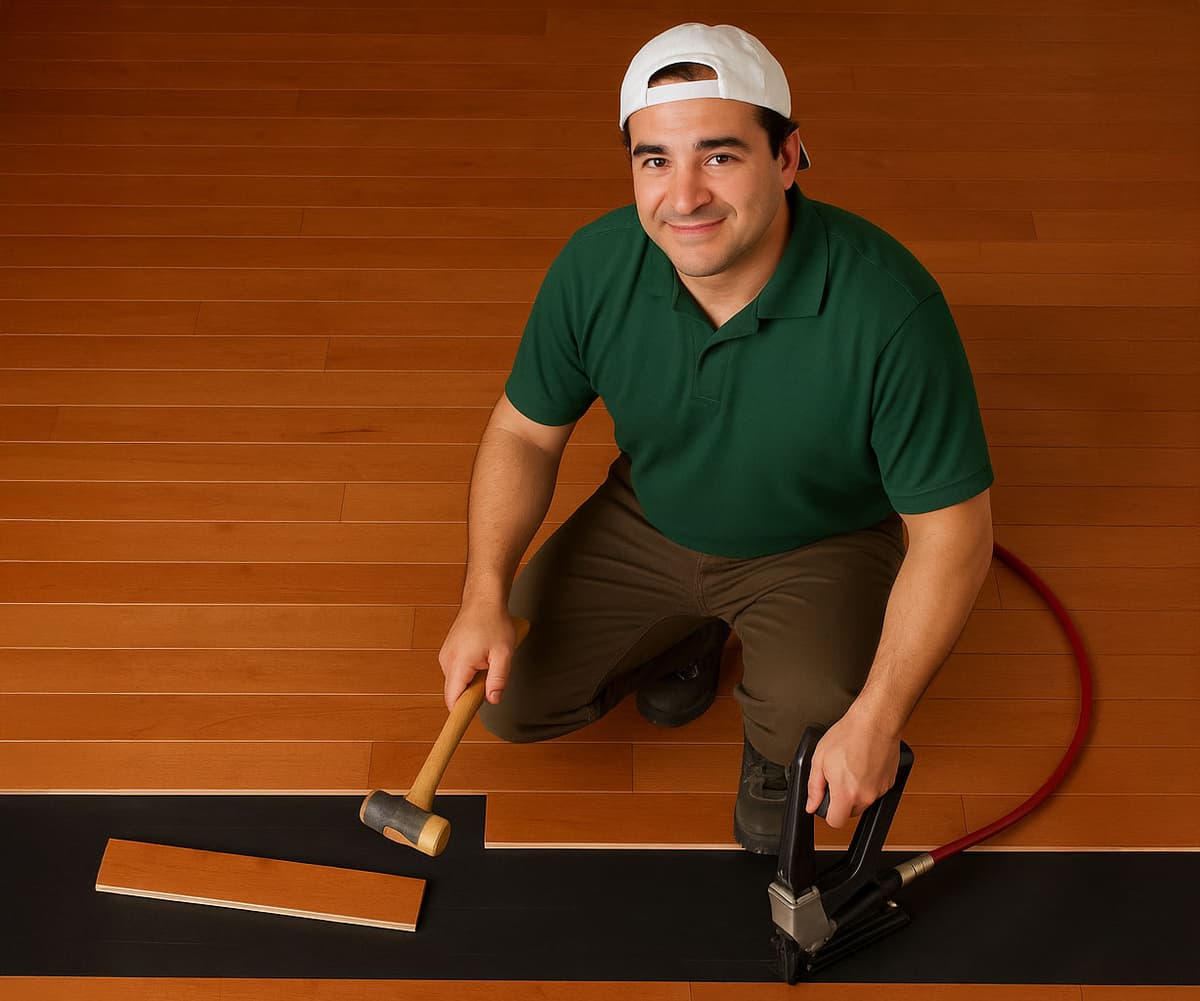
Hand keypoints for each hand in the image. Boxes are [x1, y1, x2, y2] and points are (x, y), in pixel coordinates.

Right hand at [437, 605, 517, 711]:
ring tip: (488, 661)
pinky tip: (482, 656)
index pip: (453, 699)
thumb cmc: (495, 623)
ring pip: (457, 682)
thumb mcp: (503, 653)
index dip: (459, 713)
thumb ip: (498, 679)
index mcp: (459, 664)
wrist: (483, 599)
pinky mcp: (448, 652)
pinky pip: (457, 672)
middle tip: (492, 678)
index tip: (464, 724)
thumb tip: (493, 701)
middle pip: (455, 692)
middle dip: (473, 694)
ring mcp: (445, 656)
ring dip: (472, 681)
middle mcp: (447, 661)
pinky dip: (469, 672)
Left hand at [805, 710, 900, 828]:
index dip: (828, 813)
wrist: (875, 722)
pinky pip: (875, 790)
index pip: (836, 822)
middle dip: (842, 799)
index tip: (826, 802)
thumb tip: (811, 804)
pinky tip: (863, 764)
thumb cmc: (849, 735)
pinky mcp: (890, 782)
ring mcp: (880, 790)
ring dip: (856, 791)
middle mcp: (866, 796)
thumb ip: (814, 787)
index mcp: (846, 793)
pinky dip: (869, 783)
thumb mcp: (820, 759)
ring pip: (864, 801)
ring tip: (851, 767)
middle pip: (850, 812)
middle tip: (837, 777)